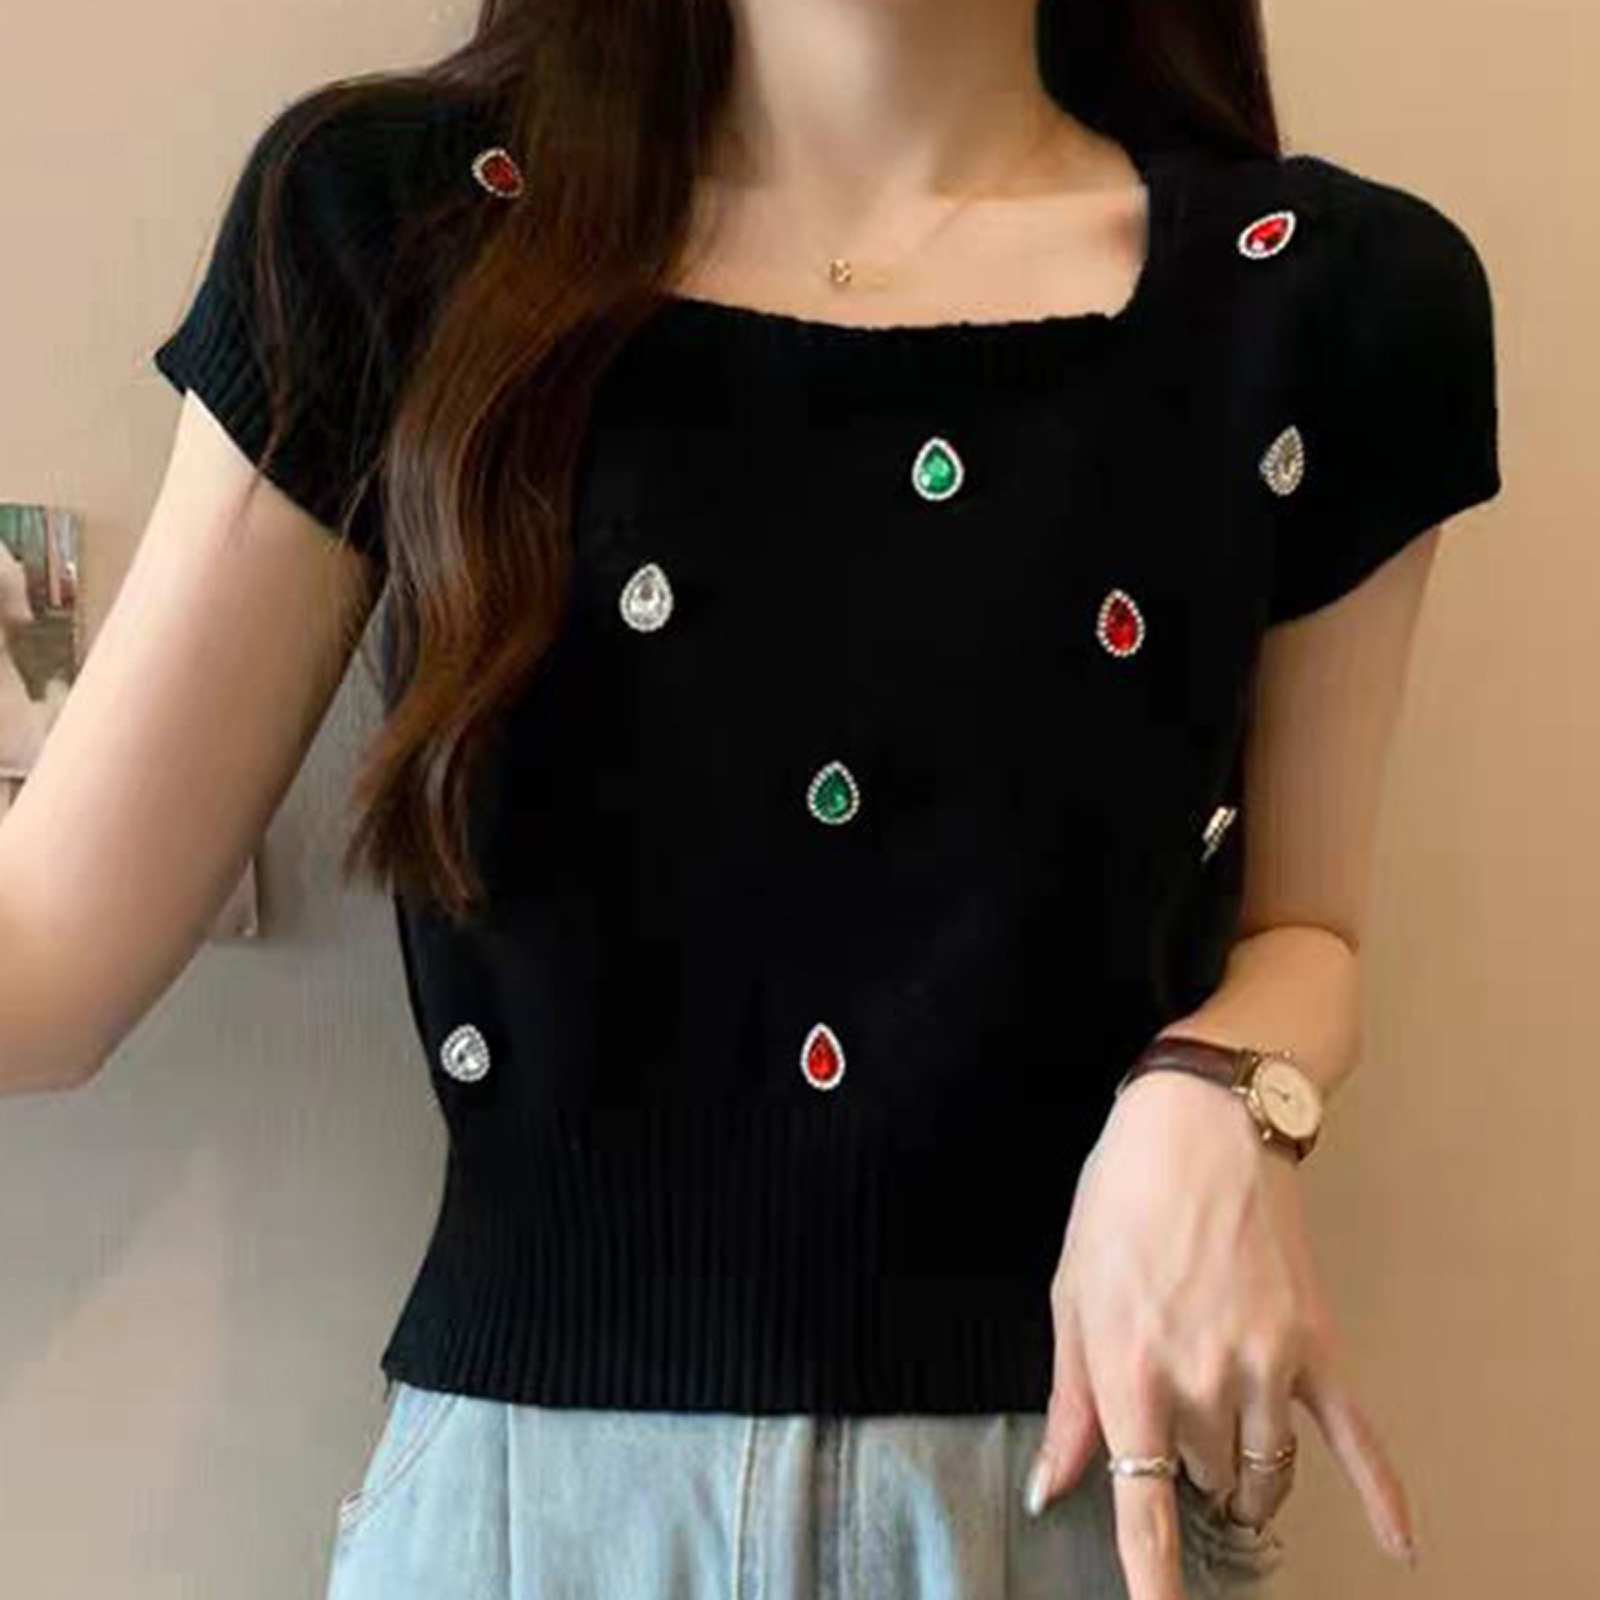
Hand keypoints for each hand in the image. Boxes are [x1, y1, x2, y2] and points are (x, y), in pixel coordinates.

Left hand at [1023, 1069, 1417, 1598]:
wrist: (1199, 1124)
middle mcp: (1202, 1383)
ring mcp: (1268, 1367)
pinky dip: (1380, 1493)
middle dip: (1182, 1465)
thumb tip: (1052, 1487)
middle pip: (1201, 1482)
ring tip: (1225, 1455)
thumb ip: (1068, 1400)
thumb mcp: (1071, 1293)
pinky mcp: (1317, 1346)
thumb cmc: (1118, 1200)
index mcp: (1130, 1372)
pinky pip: (1354, 1437)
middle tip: (1171, 1416)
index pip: (1144, 1508)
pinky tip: (1401, 1540)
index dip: (1152, 1581)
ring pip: (1263, 1472)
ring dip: (1243, 1478)